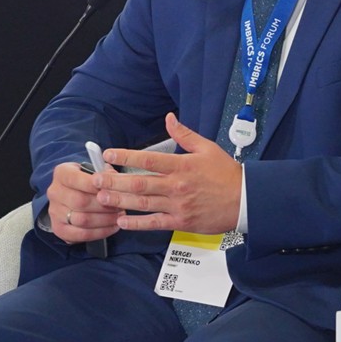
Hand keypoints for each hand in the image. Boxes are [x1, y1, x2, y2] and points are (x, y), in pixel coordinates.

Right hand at [46, 160, 121, 243]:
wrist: (71, 196)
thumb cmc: (87, 181)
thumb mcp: (94, 171)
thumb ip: (105, 173)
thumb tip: (115, 180)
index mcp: (61, 173)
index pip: (75, 179)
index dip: (95, 185)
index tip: (111, 188)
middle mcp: (54, 192)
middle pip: (80, 201)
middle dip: (104, 205)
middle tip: (120, 205)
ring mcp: (54, 212)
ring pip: (81, 220)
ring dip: (104, 220)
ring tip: (119, 217)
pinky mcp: (59, 229)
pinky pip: (81, 235)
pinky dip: (100, 233)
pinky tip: (112, 227)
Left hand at [99, 113, 242, 235]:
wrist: (244, 200)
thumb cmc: (226, 173)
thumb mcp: (207, 148)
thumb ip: (184, 134)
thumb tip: (169, 118)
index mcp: (181, 165)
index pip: (148, 159)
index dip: (126, 155)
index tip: (109, 154)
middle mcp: (176, 186)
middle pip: (140, 182)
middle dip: (115, 180)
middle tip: (95, 180)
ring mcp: (177, 206)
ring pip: (143, 203)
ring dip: (120, 200)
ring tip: (101, 197)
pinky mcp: (181, 222)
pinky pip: (154, 223)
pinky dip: (137, 223)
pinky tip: (121, 221)